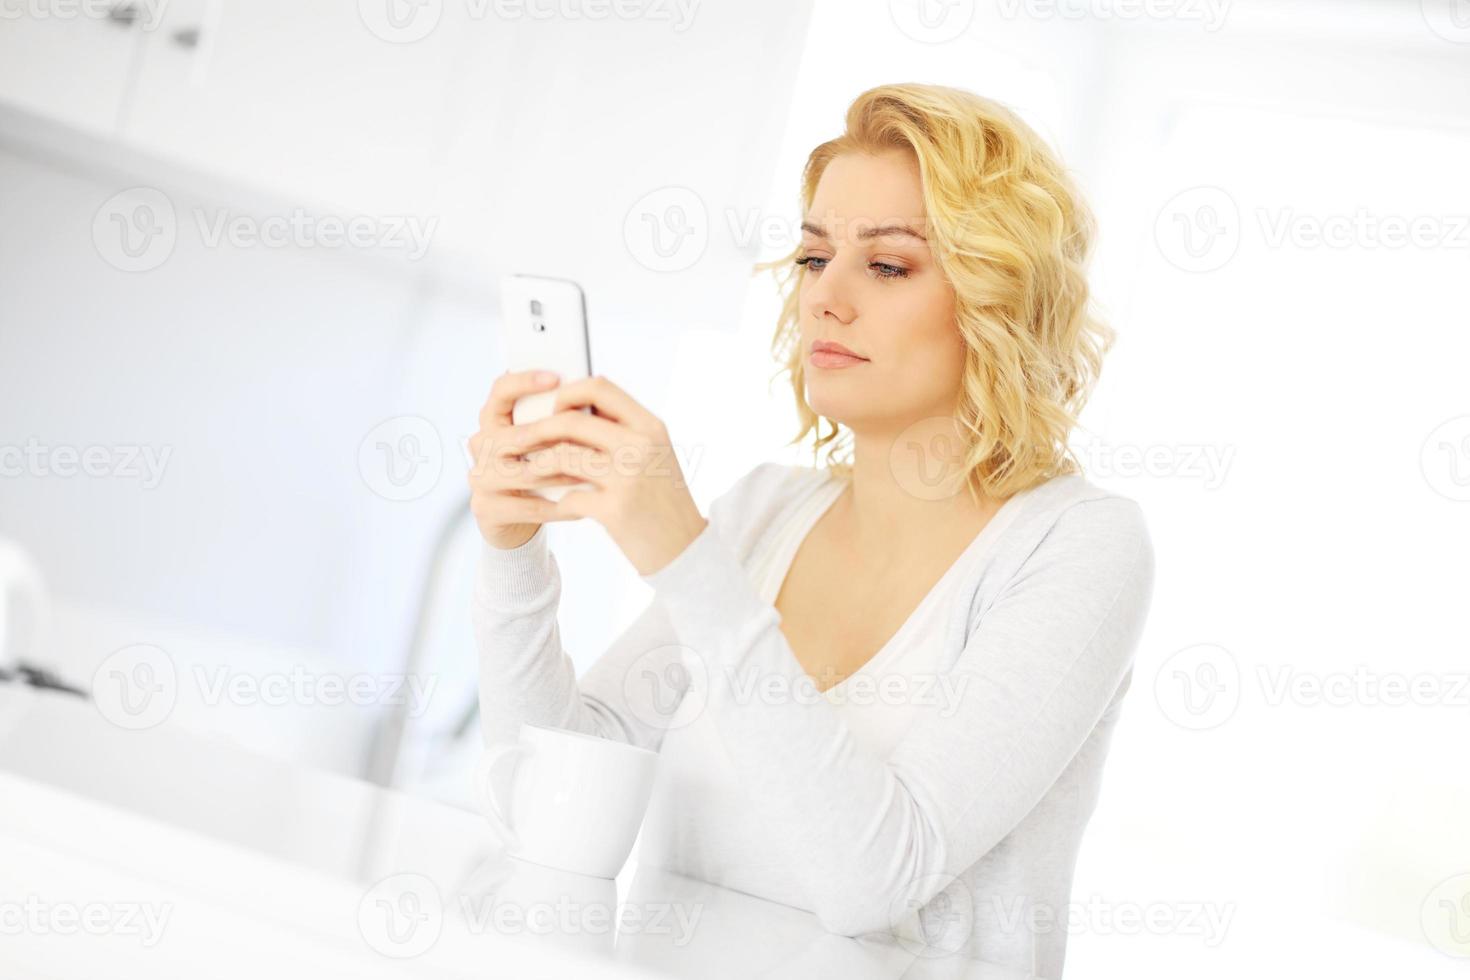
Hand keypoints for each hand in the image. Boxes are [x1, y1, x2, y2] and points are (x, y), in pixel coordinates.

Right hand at [466, 370, 599, 549]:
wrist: (516, 521)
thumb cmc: (536, 472)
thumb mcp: (543, 442)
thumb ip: (556, 420)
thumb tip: (594, 398)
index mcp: (494, 421)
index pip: (501, 391)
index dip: (525, 381)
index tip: (556, 378)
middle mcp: (481, 446)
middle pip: (512, 435)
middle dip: (552, 436)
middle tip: (588, 435)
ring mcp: (480, 478)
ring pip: (524, 473)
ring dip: (562, 473)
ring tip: (593, 471)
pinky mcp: (486, 509)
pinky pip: (529, 507)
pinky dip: (559, 506)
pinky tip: (582, 504)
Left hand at [494, 374, 708, 575]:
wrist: (686, 549)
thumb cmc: (663, 500)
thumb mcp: (655, 455)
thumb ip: (622, 431)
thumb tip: (572, 409)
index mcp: (650, 427)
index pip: (599, 387)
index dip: (567, 393)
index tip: (552, 408)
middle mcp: (641, 446)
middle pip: (572, 420)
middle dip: (536, 430)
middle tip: (517, 441)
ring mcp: (628, 478)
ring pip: (563, 456)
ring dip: (537, 465)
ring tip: (528, 473)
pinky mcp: (615, 510)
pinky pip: (568, 497)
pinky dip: (555, 502)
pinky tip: (552, 506)